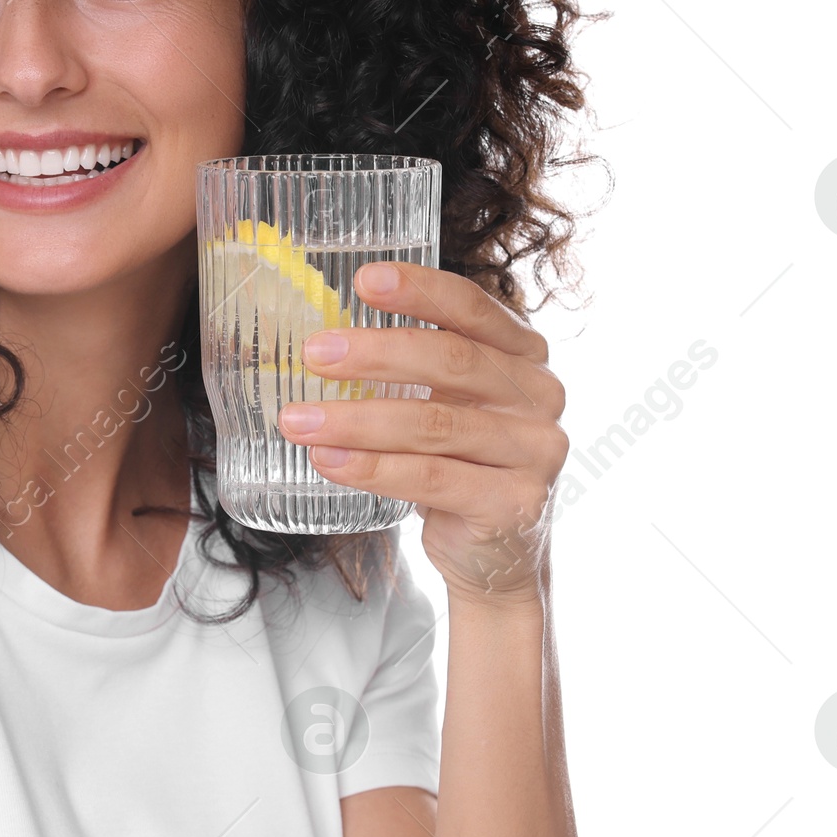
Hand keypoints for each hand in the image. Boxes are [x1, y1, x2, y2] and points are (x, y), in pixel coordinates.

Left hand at [276, 261, 567, 607]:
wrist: (497, 556)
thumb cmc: (461, 466)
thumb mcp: (448, 405)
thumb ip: (414, 370)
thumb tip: (322, 340)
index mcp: (524, 356)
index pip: (473, 309)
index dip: (420, 290)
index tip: (363, 280)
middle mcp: (539, 396)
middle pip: (451, 361)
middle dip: (375, 354)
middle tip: (313, 352)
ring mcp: (534, 452)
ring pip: (434, 424)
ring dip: (356, 419)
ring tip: (297, 420)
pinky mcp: (514, 503)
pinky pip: (432, 478)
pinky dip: (373, 468)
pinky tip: (328, 460)